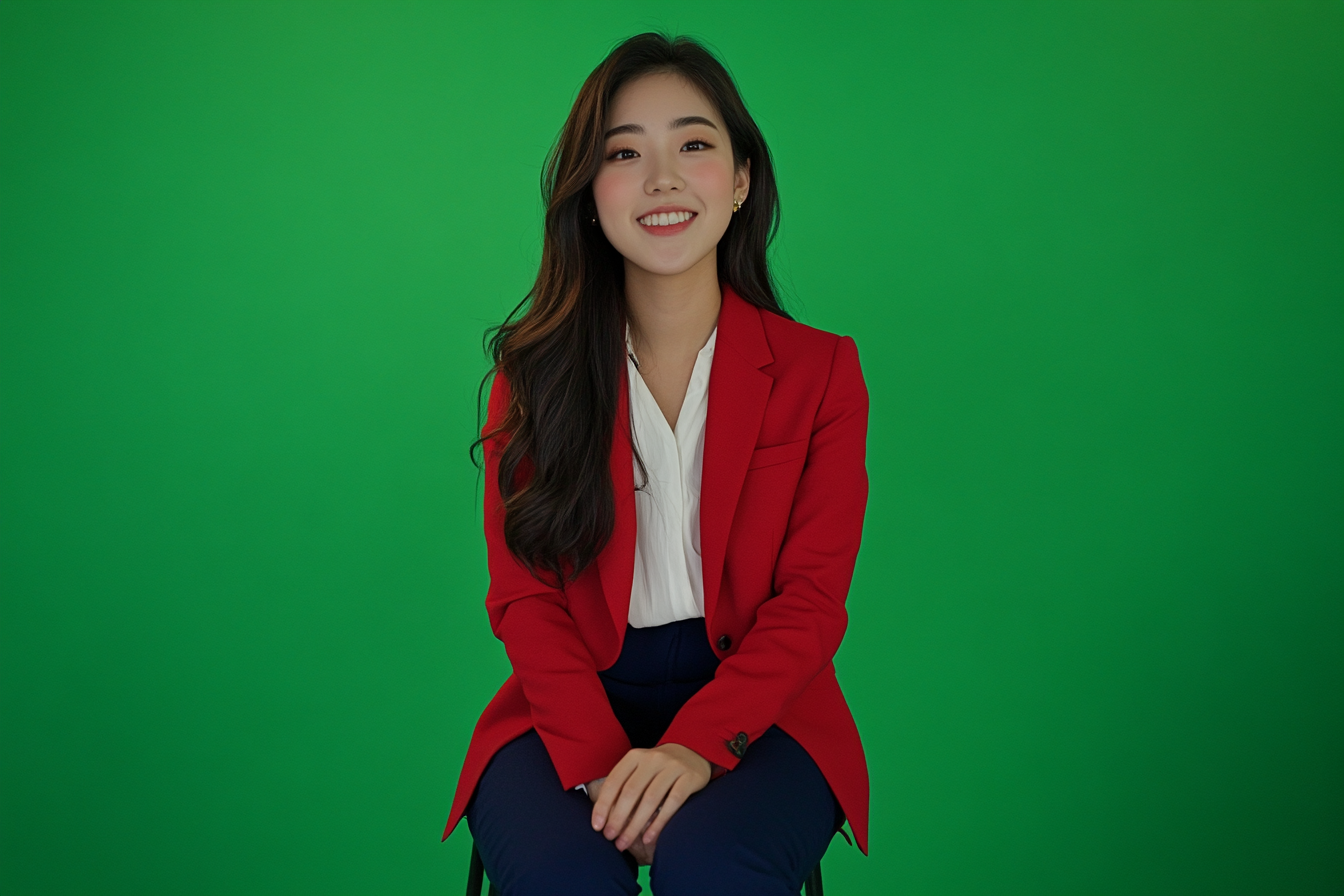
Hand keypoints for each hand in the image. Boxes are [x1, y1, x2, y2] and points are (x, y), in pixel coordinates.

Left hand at [590, 743, 711, 852]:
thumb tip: (603, 817)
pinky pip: (672, 803)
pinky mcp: (689, 778)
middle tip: (610, 837)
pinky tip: (648, 838)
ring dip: (635, 825)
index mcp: (635, 756)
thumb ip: (624, 786)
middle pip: (631, 791)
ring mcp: (672, 767)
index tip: (597, 826)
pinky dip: (659, 822)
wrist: (693, 754)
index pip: (614, 781)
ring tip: (625, 842)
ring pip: (650, 799)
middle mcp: (653, 759)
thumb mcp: (639, 769)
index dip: (603, 805)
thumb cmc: (658, 769)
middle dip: (618, 818)